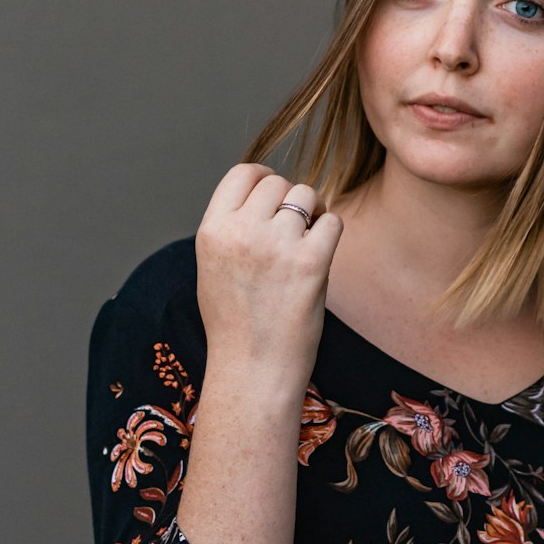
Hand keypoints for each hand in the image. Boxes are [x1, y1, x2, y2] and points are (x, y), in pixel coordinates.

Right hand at [194, 162, 343, 393]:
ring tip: (308, 238)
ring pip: (307, 195)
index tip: (274, 194)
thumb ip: (232, 227)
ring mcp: (276, 245)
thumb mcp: (214, 266)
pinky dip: (331, 232)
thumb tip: (264, 191)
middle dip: (289, 199)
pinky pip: (332, 221)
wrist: (252, 371)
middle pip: (277, 183)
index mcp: (211, 231)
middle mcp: (241, 232)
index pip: (242, 173)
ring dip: (313, 211)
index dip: (263, 177)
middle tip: (295, 227)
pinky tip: (321, 252)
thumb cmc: (236, 323)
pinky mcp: (310, 261)